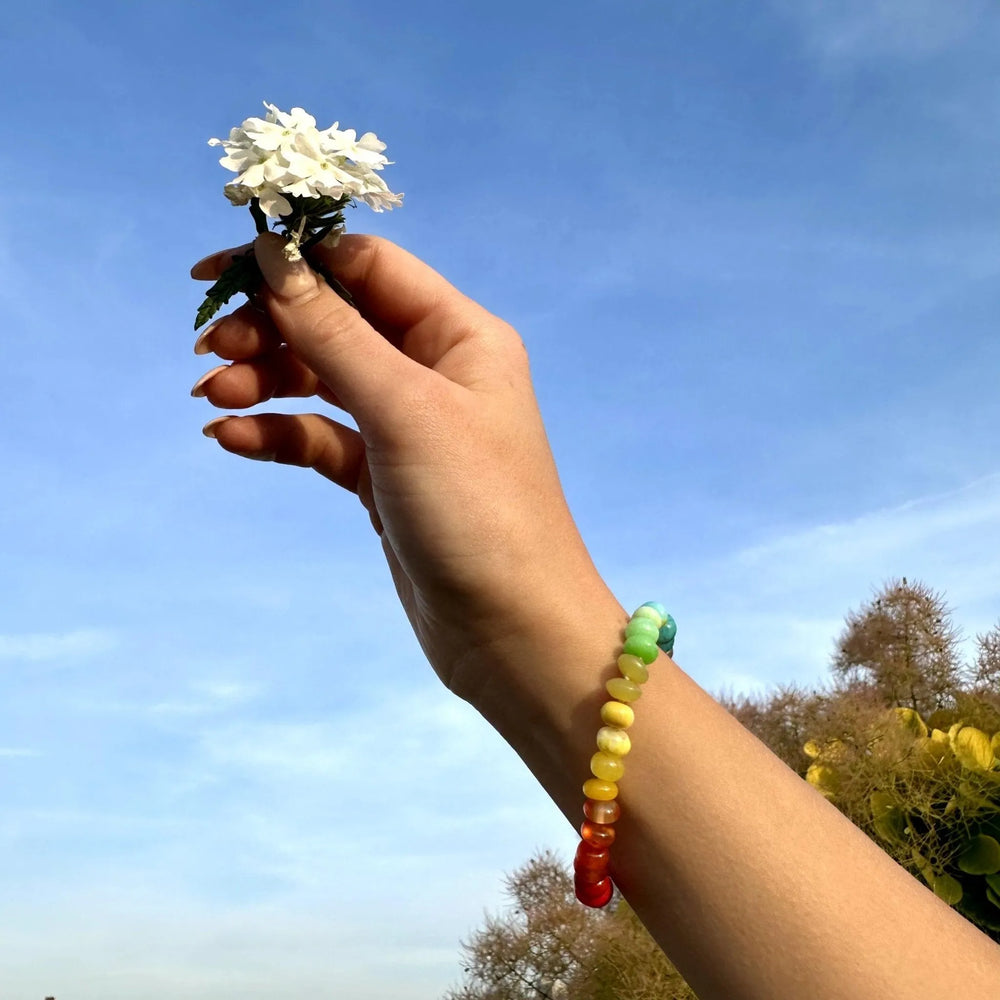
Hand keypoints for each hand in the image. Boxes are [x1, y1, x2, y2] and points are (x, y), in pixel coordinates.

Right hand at [191, 234, 612, 701]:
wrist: (512, 632)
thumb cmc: (478, 511)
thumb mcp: (405, 411)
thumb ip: (335, 333)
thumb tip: (274, 258)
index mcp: (460, 335)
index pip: (368, 267)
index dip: (297, 261)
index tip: (223, 270)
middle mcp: (436, 371)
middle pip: (336, 321)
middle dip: (270, 327)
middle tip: (209, 349)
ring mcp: (408, 427)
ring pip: (321, 380)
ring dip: (264, 380)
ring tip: (211, 397)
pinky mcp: (383, 478)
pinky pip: (319, 438)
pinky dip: (276, 432)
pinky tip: (231, 437)